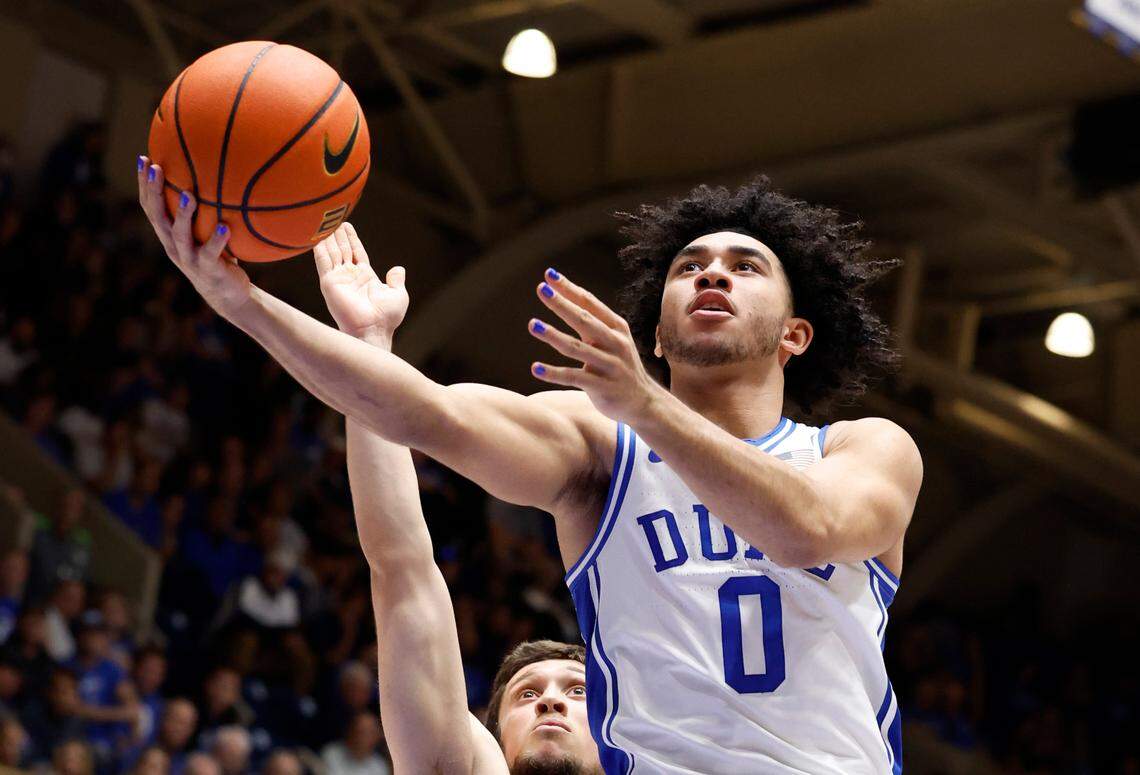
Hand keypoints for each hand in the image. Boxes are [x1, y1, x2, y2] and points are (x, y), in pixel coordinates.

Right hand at [137, 157, 250, 317]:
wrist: (228, 295)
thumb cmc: (219, 256)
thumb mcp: (208, 231)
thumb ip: (207, 210)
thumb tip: (217, 173)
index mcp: (169, 235)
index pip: (151, 206)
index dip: (144, 184)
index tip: (143, 158)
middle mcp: (174, 246)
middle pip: (158, 216)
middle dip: (153, 191)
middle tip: (155, 167)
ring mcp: (189, 259)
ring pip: (180, 235)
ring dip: (183, 214)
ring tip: (188, 194)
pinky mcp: (208, 271)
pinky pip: (211, 254)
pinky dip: (217, 241)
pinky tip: (224, 227)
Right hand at [314, 223, 407, 346]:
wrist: (374, 330)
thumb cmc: (387, 317)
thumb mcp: (398, 295)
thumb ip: (396, 280)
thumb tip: (398, 269)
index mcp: (365, 277)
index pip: (356, 253)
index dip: (352, 239)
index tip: (346, 225)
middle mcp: (349, 277)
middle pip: (342, 250)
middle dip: (338, 234)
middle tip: (333, 216)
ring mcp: (338, 279)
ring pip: (331, 252)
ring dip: (328, 237)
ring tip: (324, 221)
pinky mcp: (329, 283)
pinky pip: (323, 262)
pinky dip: (319, 248)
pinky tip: (316, 236)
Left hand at [528, 268, 662, 423]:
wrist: (644, 402)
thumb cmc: (620, 366)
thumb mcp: (614, 340)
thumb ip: (593, 322)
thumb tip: (564, 297)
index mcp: (616, 328)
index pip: (589, 303)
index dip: (569, 288)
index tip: (549, 275)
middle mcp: (615, 343)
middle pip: (583, 320)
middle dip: (561, 304)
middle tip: (541, 289)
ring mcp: (609, 365)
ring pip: (576, 348)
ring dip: (552, 335)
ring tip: (532, 324)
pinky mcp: (602, 387)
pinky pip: (573, 378)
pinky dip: (553, 373)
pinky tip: (535, 368)